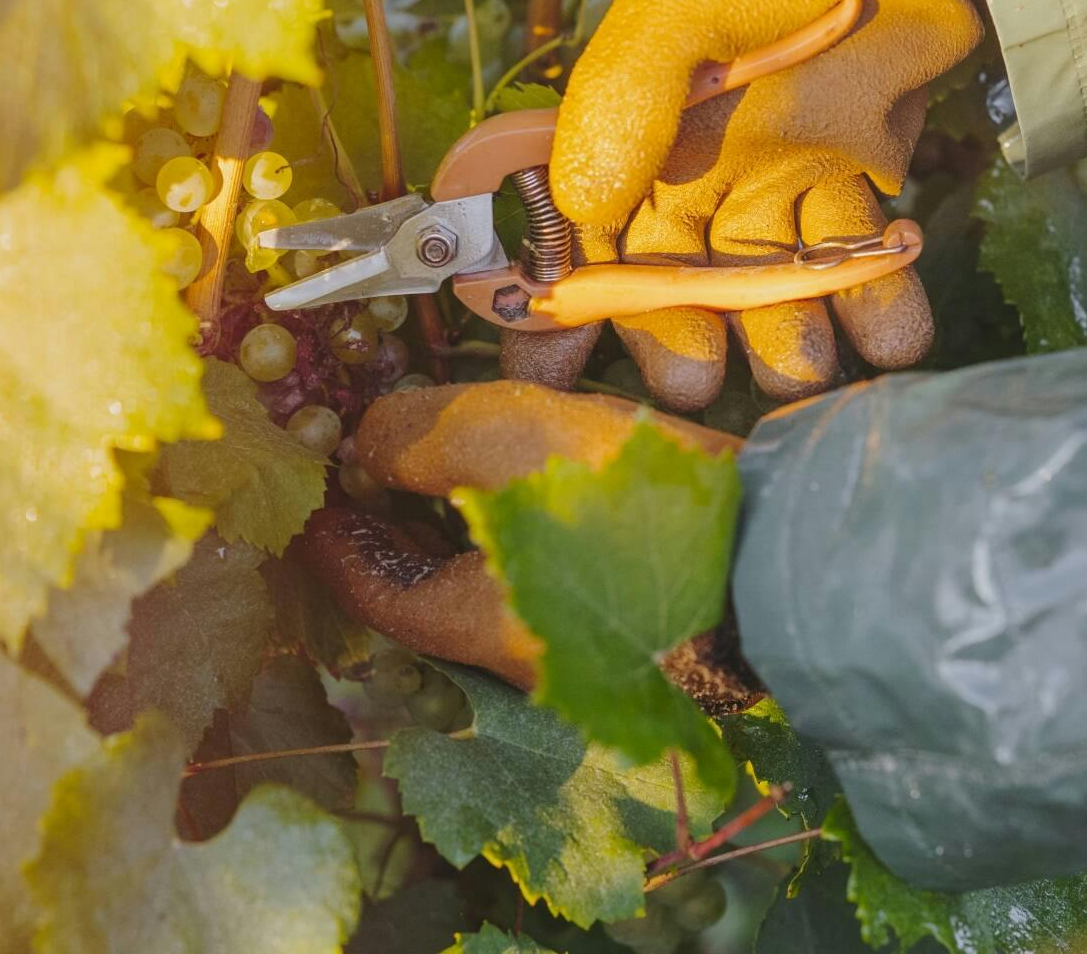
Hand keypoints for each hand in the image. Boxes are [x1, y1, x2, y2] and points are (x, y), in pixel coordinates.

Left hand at [299, 381, 742, 692]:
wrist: (784, 546)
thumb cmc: (630, 499)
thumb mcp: (505, 440)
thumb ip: (416, 436)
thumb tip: (360, 446)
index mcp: (475, 625)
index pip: (370, 592)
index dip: (327, 538)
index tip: (303, 495)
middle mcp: (517, 651)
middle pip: (420, 590)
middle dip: (382, 528)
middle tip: (356, 467)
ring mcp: (572, 636)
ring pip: (476, 577)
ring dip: (439, 521)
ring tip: (420, 459)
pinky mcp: (617, 609)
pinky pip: (529, 568)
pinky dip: (498, 523)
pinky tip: (507, 477)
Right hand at [503, 0, 983, 410]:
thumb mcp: (673, 6)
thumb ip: (623, 95)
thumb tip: (584, 207)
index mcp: (630, 153)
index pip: (582, 246)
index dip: (561, 310)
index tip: (553, 365)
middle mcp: (692, 188)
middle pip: (674, 289)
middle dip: (681, 342)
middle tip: (694, 382)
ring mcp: (772, 194)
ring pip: (767, 291)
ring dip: (783, 339)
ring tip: (807, 369)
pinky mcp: (850, 191)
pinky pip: (859, 262)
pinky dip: (877, 304)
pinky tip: (891, 333)